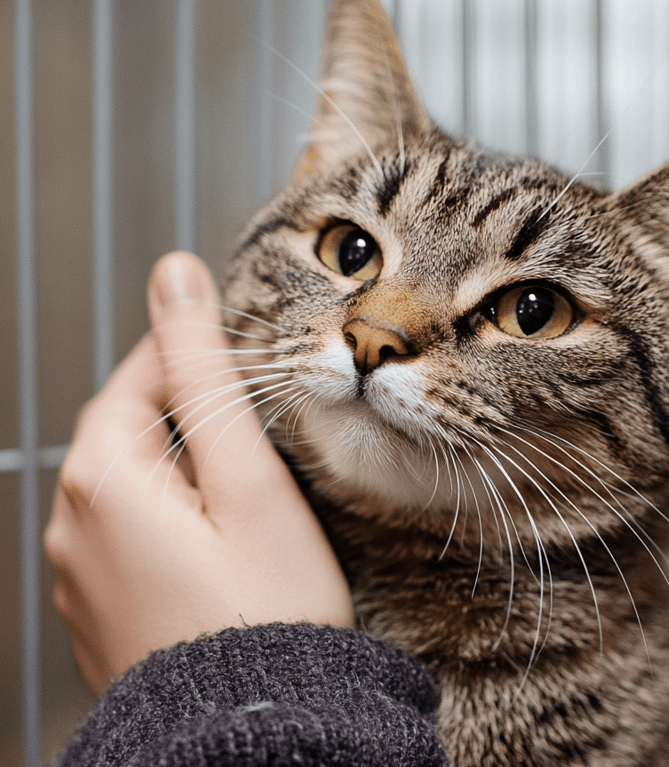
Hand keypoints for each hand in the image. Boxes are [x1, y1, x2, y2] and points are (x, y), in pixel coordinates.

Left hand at [45, 252, 353, 695]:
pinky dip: (172, 517)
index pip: (143, 374)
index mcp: (104, 477)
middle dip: (193, 416)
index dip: (202, 359)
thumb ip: (206, 373)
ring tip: (250, 490)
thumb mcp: (246, 478)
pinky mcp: (100, 605)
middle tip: (264, 434)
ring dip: (184, 468)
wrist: (251, 736)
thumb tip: (174, 275)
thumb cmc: (267, 609)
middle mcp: (74, 522)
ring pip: (132, 481)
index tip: (256, 363)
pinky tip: (221, 543)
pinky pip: (130, 532)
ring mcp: (81, 570)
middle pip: (132, 427)